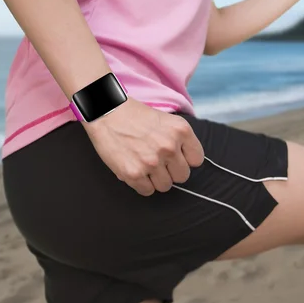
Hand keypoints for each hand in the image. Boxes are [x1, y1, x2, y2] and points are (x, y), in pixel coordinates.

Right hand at [83, 97, 204, 195]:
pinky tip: (135, 169)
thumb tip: (186, 163)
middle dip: (171, 171)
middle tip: (158, 162)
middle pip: (182, 176)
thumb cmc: (135, 115)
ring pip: (165, 186)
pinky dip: (141, 184)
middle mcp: (169, 147)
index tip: (175, 157)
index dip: (185, 159)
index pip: (197, 160)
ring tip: (144, 164)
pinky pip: (147, 191)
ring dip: (155, 179)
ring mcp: (152, 162)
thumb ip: (179, 139)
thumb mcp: (166, 119)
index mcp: (181, 130)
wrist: (106, 111)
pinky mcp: (134, 173)